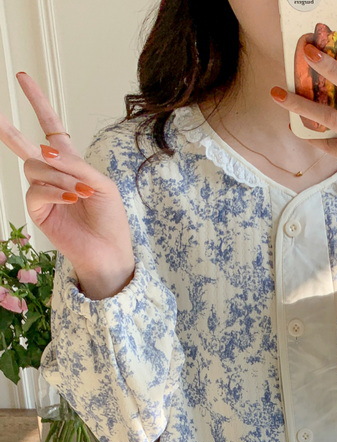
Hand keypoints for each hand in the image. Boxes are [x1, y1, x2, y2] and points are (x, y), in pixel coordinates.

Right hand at [0, 73, 133, 298]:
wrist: (109, 252)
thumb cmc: (110, 220)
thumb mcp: (102, 184)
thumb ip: (76, 164)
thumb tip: (45, 151)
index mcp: (71, 163)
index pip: (50, 127)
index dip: (38, 102)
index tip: (22, 78)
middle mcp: (53, 175)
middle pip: (27, 145)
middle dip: (9, 130)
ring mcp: (43, 192)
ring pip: (35, 167)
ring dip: (60, 176)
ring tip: (81, 192)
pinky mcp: (38, 210)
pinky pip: (35, 189)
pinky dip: (53, 191)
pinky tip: (70, 198)